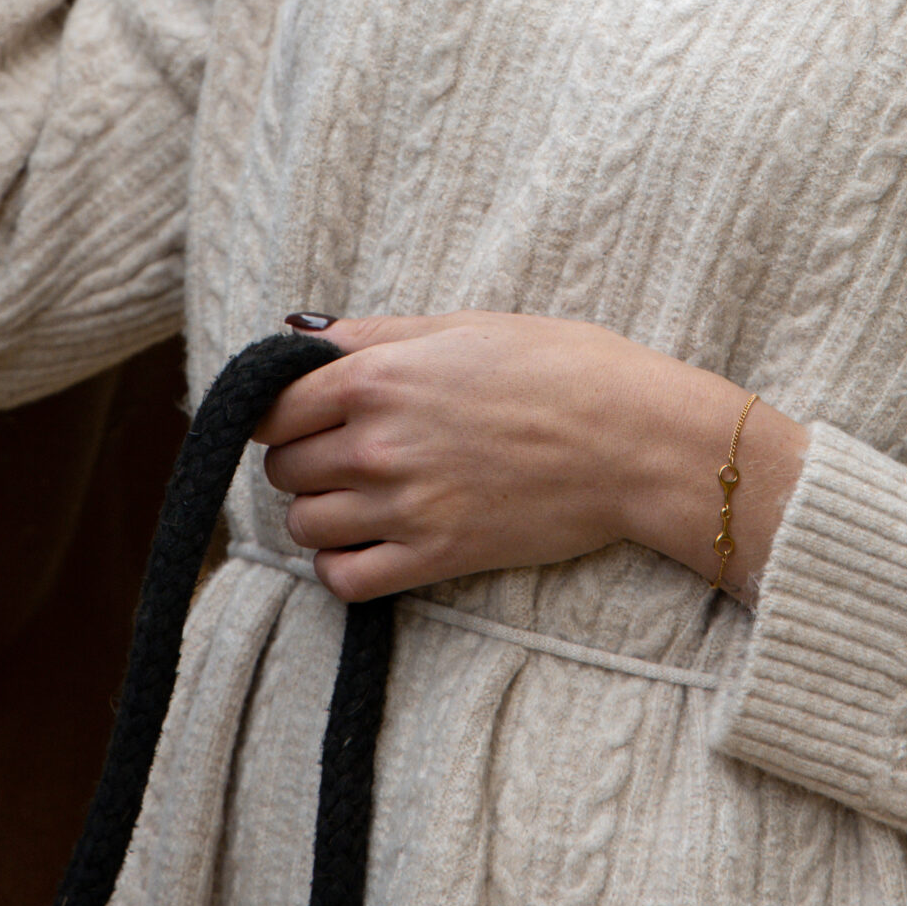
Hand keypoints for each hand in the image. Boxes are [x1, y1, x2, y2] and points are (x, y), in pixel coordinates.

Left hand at [255, 312, 808, 606]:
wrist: (634, 438)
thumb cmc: (561, 366)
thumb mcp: (463, 326)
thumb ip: (372, 334)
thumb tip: (299, 335)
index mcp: (378, 377)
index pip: (272, 409)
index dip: (283, 410)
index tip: (308, 412)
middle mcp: (378, 443)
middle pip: (283, 468)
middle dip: (303, 458)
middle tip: (347, 449)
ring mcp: (404, 506)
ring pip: (305, 524)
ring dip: (321, 510)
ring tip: (363, 494)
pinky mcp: (435, 557)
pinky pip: (344, 579)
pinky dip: (342, 565)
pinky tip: (370, 541)